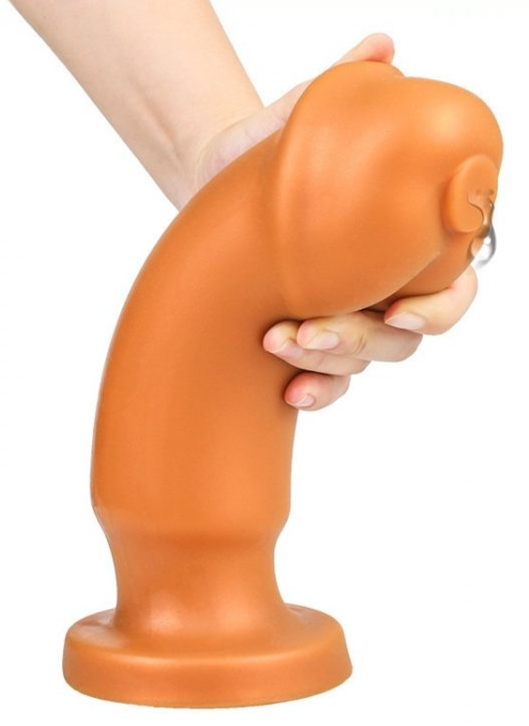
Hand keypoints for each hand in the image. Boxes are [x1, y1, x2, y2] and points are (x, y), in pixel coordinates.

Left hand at [195, 34, 476, 410]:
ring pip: (363, 365)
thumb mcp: (302, 121)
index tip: (399, 309)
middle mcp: (381, 289)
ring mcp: (347, 319)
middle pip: (402, 339)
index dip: (439, 309)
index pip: (449, 288)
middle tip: (312, 327)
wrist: (216, 187)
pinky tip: (287, 394)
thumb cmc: (270, 156)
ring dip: (328, 365)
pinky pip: (327, 384)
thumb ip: (347, 88)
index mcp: (402, 246)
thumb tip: (383, 48)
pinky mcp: (310, 341)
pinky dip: (315, 394)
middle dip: (360, 341)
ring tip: (278, 342)